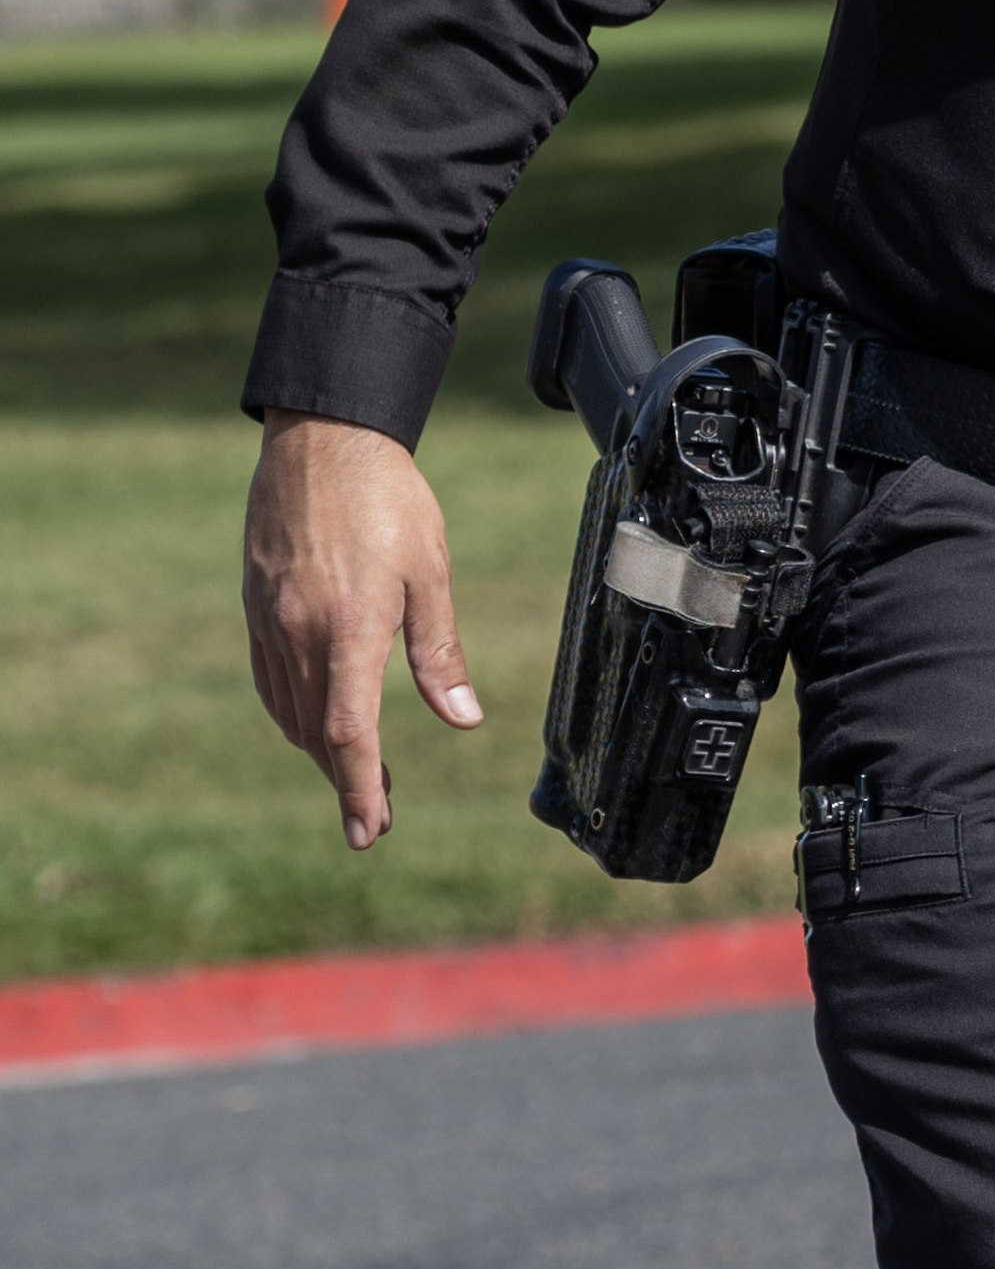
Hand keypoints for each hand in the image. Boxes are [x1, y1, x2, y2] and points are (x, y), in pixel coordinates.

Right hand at [242, 416, 480, 848]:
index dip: (359, 787)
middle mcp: (299, 632)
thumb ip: (440, 652)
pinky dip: (295, 714)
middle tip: (375, 818)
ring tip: (356, 778)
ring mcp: (270, 621)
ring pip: (291, 711)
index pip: (349, 731)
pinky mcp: (257, 606)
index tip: (370, 829)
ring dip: (321, 752)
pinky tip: (316, 724)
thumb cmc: (389, 500)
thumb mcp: (431, 573)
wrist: (321, 439)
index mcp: (349, 627)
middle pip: (317, 733)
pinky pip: (272, 680)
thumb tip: (463, 720)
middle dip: (346, 781)